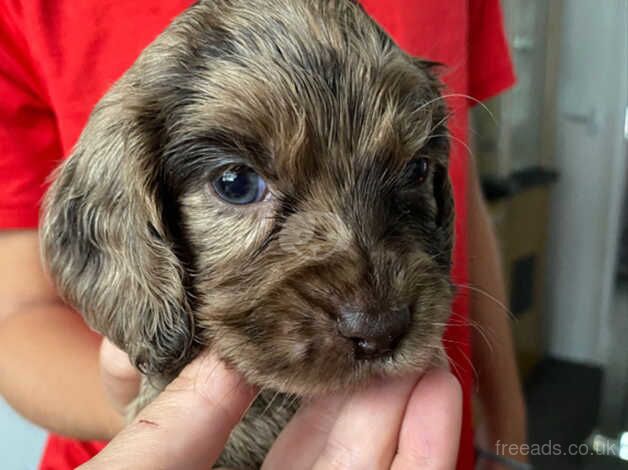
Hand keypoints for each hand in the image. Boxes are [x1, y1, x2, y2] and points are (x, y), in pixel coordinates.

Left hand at [81, 352, 461, 469]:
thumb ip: (178, 427)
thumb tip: (227, 353)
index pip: (279, 438)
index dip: (315, 383)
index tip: (338, 334)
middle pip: (341, 449)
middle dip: (373, 388)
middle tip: (393, 330)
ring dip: (411, 410)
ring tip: (427, 350)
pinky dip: (426, 451)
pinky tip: (440, 397)